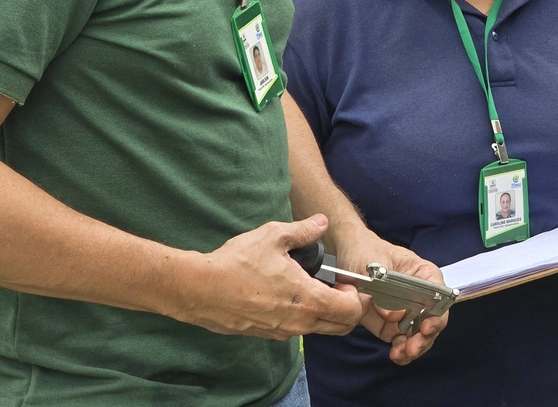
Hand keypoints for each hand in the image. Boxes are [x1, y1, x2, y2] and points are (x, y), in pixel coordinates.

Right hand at [181, 214, 364, 338]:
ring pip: (319, 330)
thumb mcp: (273, 236)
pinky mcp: (267, 335)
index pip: (351, 311)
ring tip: (313, 288)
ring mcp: (283, 332)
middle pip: (341, 327)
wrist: (200, 289)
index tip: (347, 282)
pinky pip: (297, 330)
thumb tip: (321, 222)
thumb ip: (303, 231)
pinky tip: (290, 296)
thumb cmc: (237, 263)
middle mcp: (299, 322)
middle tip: (337, 287)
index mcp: (307, 299)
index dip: (357, 297)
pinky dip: (305, 317)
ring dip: (326, 314)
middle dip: (347, 309)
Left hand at [334, 230, 448, 364]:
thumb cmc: (366, 251)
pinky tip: (395, 355)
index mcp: (423, 274)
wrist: (346, 254)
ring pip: (420, 335)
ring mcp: (406, 311)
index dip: (438, 313)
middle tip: (412, 348)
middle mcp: (419, 295)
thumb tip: (394, 316)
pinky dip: (401, 351)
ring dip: (414, 348)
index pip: (440, 294)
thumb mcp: (374, 266)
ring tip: (401, 354)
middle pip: (433, 319)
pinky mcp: (391, 324)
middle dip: (425, 337)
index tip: (427, 327)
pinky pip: (401, 341)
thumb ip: (385, 291)